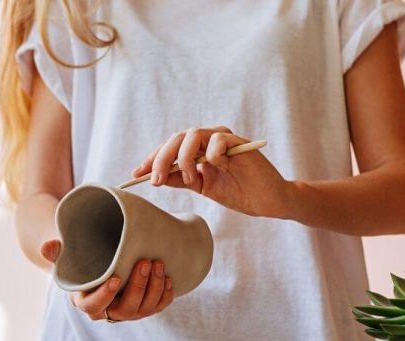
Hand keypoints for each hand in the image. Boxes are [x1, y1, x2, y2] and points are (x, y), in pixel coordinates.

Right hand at [40, 240, 174, 321]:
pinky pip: (157, 307)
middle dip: (139, 286)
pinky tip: (169, 278)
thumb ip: (56, 252)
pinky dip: (165, 295)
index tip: (116, 277)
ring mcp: (128, 311)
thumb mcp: (67, 255)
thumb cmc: (82, 260)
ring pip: (144, 310)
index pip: (94, 306)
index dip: (105, 295)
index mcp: (86, 300)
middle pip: (125, 310)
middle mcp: (108, 310)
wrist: (99, 262)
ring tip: (159, 263)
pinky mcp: (143, 307)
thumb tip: (48, 246)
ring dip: (155, 288)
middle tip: (146, 262)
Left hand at [132, 126, 292, 217]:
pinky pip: (218, 140)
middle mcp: (209, 140)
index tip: (136, 174)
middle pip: (177, 138)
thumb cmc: (238, 192)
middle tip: (155, 180)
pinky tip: (215, 167)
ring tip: (188, 179)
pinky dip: (211, 154)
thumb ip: (181, 179)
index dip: (152, 159)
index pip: (170, 147)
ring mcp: (224, 140)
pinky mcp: (240, 144)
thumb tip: (157, 177)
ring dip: (184, 157)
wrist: (267, 202)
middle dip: (162, 158)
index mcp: (198, 149)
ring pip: (194, 134)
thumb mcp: (203, 187)